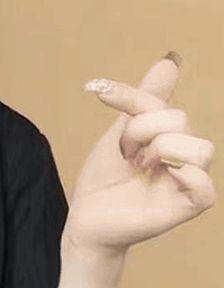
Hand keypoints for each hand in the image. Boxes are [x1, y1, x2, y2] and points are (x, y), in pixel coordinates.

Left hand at [61, 53, 215, 264]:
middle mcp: (182, 157)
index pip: (164, 106)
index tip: (98, 92)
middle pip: (180, 120)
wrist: (85, 223)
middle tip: (126, 157)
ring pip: (200, 149)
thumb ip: (143, 102)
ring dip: (162, 151)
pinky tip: (163, 175)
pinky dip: (187, 176)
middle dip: (142, 132)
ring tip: (140, 168)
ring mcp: (186, 183)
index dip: (132, 98)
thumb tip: (170, 61)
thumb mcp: (117, 136)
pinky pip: (205, 187)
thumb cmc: (101, 183)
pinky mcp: (185, 208)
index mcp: (169, 138)